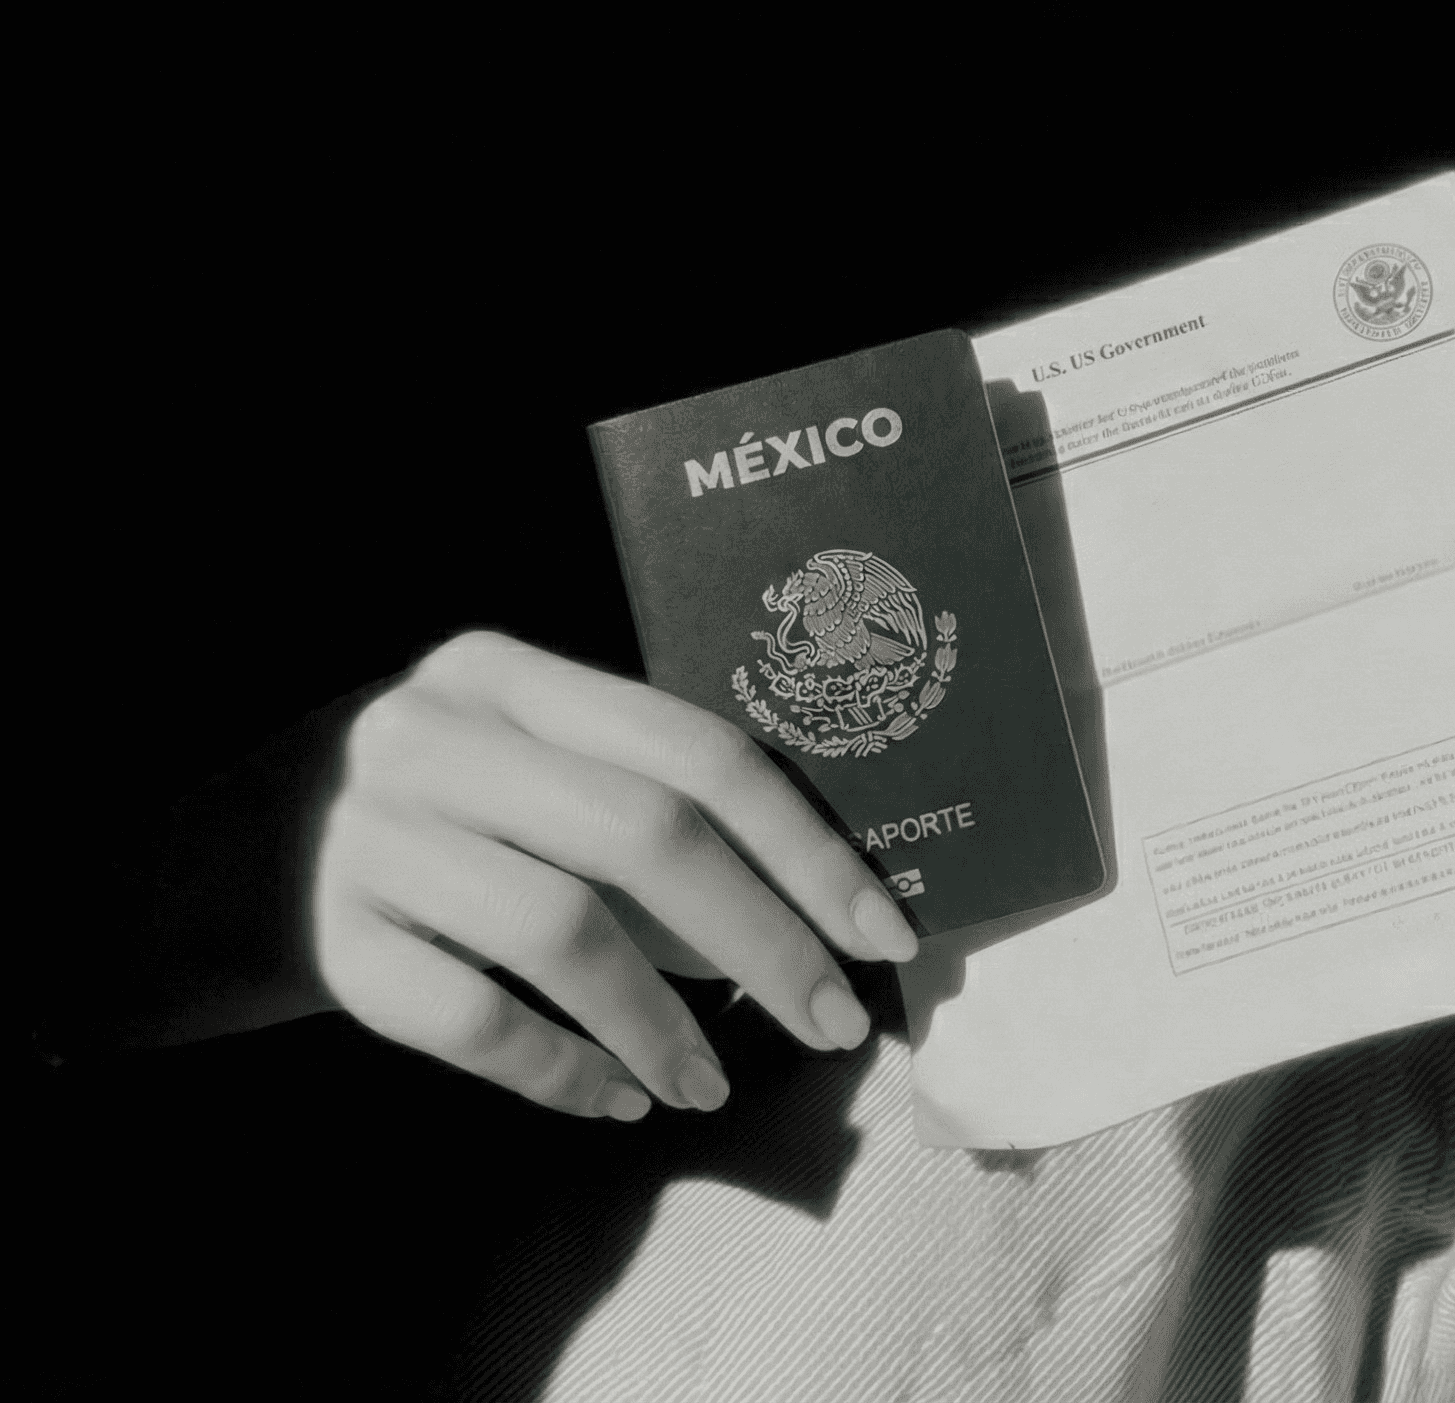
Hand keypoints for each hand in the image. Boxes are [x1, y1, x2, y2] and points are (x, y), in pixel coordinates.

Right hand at [313, 631, 918, 1119]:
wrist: (261, 848)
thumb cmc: (471, 804)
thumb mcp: (550, 763)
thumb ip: (666, 804)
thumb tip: (834, 916)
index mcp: (512, 671)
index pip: (695, 751)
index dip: (805, 847)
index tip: (881, 936)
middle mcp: (434, 735)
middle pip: (641, 835)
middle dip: (762, 942)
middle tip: (831, 1025)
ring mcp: (372, 837)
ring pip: (561, 933)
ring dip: (663, 1023)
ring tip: (713, 1084)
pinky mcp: (336, 944)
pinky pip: (474, 1021)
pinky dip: (562, 1071)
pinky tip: (619, 1096)